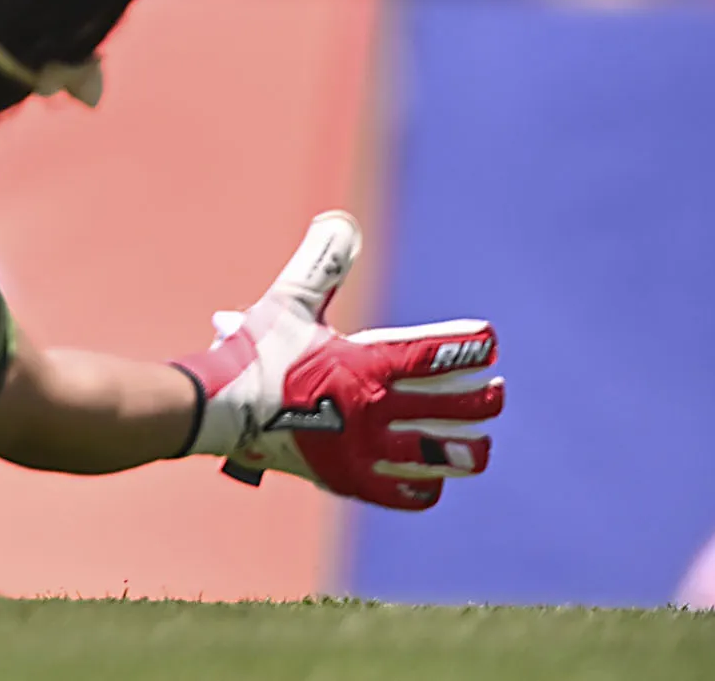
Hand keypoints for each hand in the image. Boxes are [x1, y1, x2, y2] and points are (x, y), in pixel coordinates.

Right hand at [179, 212, 501, 511]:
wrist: (217, 409)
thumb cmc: (255, 353)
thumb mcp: (288, 301)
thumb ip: (321, 264)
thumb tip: (342, 221)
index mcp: (366, 366)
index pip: (436, 355)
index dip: (469, 346)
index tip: (489, 340)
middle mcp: (375, 411)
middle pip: (454, 409)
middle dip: (484, 399)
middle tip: (497, 390)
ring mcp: (366, 451)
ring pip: (440, 456)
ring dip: (466, 449)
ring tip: (480, 443)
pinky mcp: (350, 480)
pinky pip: (405, 492)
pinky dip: (424, 484)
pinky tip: (429, 475)